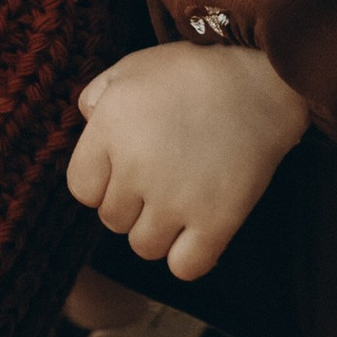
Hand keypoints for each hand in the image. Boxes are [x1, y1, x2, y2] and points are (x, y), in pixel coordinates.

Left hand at [67, 39, 310, 281]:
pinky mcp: (215, 223)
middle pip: (113, 219)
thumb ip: (95, 98)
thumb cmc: (190, 71)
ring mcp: (175, 201)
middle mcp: (135, 171)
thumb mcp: (130, 68)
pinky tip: (196, 232)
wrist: (255, 82)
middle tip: (156, 179)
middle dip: (130, 202)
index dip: (100, 181)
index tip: (121, 169)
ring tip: (176, 202)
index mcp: (109, 131)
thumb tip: (88, 125)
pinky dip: (187, 257)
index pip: (81, 188)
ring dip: (157, 230)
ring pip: (144, 247)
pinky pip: (184, 267)